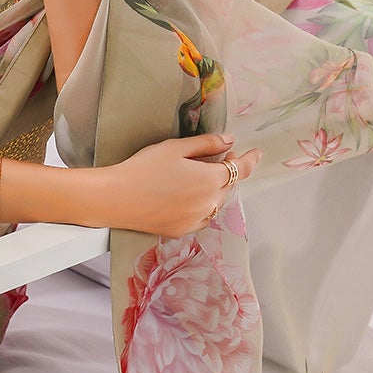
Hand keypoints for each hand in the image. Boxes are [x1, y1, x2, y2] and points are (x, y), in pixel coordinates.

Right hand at [99, 131, 261, 236]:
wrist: (116, 198)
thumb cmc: (143, 168)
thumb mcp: (176, 148)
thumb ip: (207, 144)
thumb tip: (229, 141)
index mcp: (210, 180)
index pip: (240, 169)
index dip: (250, 159)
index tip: (256, 153)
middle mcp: (209, 203)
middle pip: (228, 185)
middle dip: (228, 171)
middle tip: (221, 157)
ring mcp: (196, 220)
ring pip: (216, 203)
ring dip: (216, 189)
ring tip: (202, 177)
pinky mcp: (182, 230)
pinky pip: (202, 217)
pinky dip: (203, 206)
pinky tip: (188, 197)